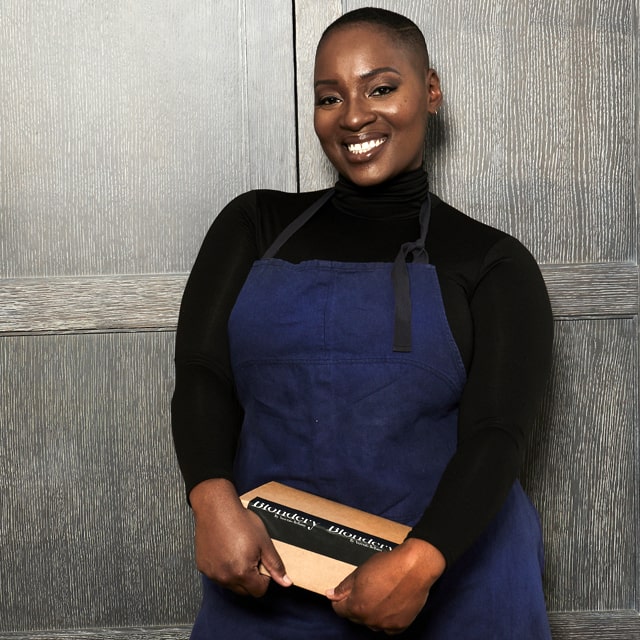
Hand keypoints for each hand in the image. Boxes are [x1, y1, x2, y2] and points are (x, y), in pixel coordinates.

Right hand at [189, 478, 291, 596]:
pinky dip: (223, 568)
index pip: (259, 591)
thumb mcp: (264, 542)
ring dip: (236, 575)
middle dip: (251, 579)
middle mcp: (225, 577)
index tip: (262, 564)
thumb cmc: (239, 521)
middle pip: (244, 591)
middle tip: (251, 557)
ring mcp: (212, 573)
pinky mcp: (203, 567)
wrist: (216, 508)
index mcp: (242, 573)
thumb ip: (275, 565)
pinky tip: (226, 551)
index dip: (264, 578)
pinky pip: (217, 575)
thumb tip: (285, 582)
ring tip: (237, 552)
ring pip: (230, 584)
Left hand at [326, 538, 444, 634]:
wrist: (415, 567)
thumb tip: (330, 594)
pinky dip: (387, 618)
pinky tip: (390, 603)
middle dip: (356, 604)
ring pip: (371, 622)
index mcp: (357, 606)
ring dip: (371, 612)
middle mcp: (370, 619)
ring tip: (380, 594)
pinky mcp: (400, 626)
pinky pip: (387, 626)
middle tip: (365, 589)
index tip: (345, 594)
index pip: (339, 609)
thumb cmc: (389, 566)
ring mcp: (385, 625)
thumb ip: (343, 587)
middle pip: (355, 617)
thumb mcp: (360, 572)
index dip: (340, 599)